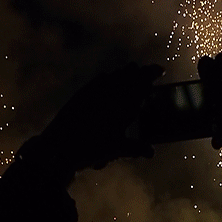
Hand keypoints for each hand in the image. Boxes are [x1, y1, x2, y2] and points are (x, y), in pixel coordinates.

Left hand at [33, 63, 162, 169]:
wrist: (61, 146)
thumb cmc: (93, 147)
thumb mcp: (118, 149)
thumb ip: (136, 148)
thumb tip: (151, 152)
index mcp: (125, 102)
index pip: (143, 80)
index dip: (152, 73)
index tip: (160, 70)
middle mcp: (111, 91)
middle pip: (130, 72)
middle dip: (139, 73)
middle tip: (146, 76)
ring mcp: (95, 89)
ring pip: (115, 74)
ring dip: (125, 75)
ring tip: (130, 78)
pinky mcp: (82, 92)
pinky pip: (100, 79)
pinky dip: (108, 79)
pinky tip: (108, 81)